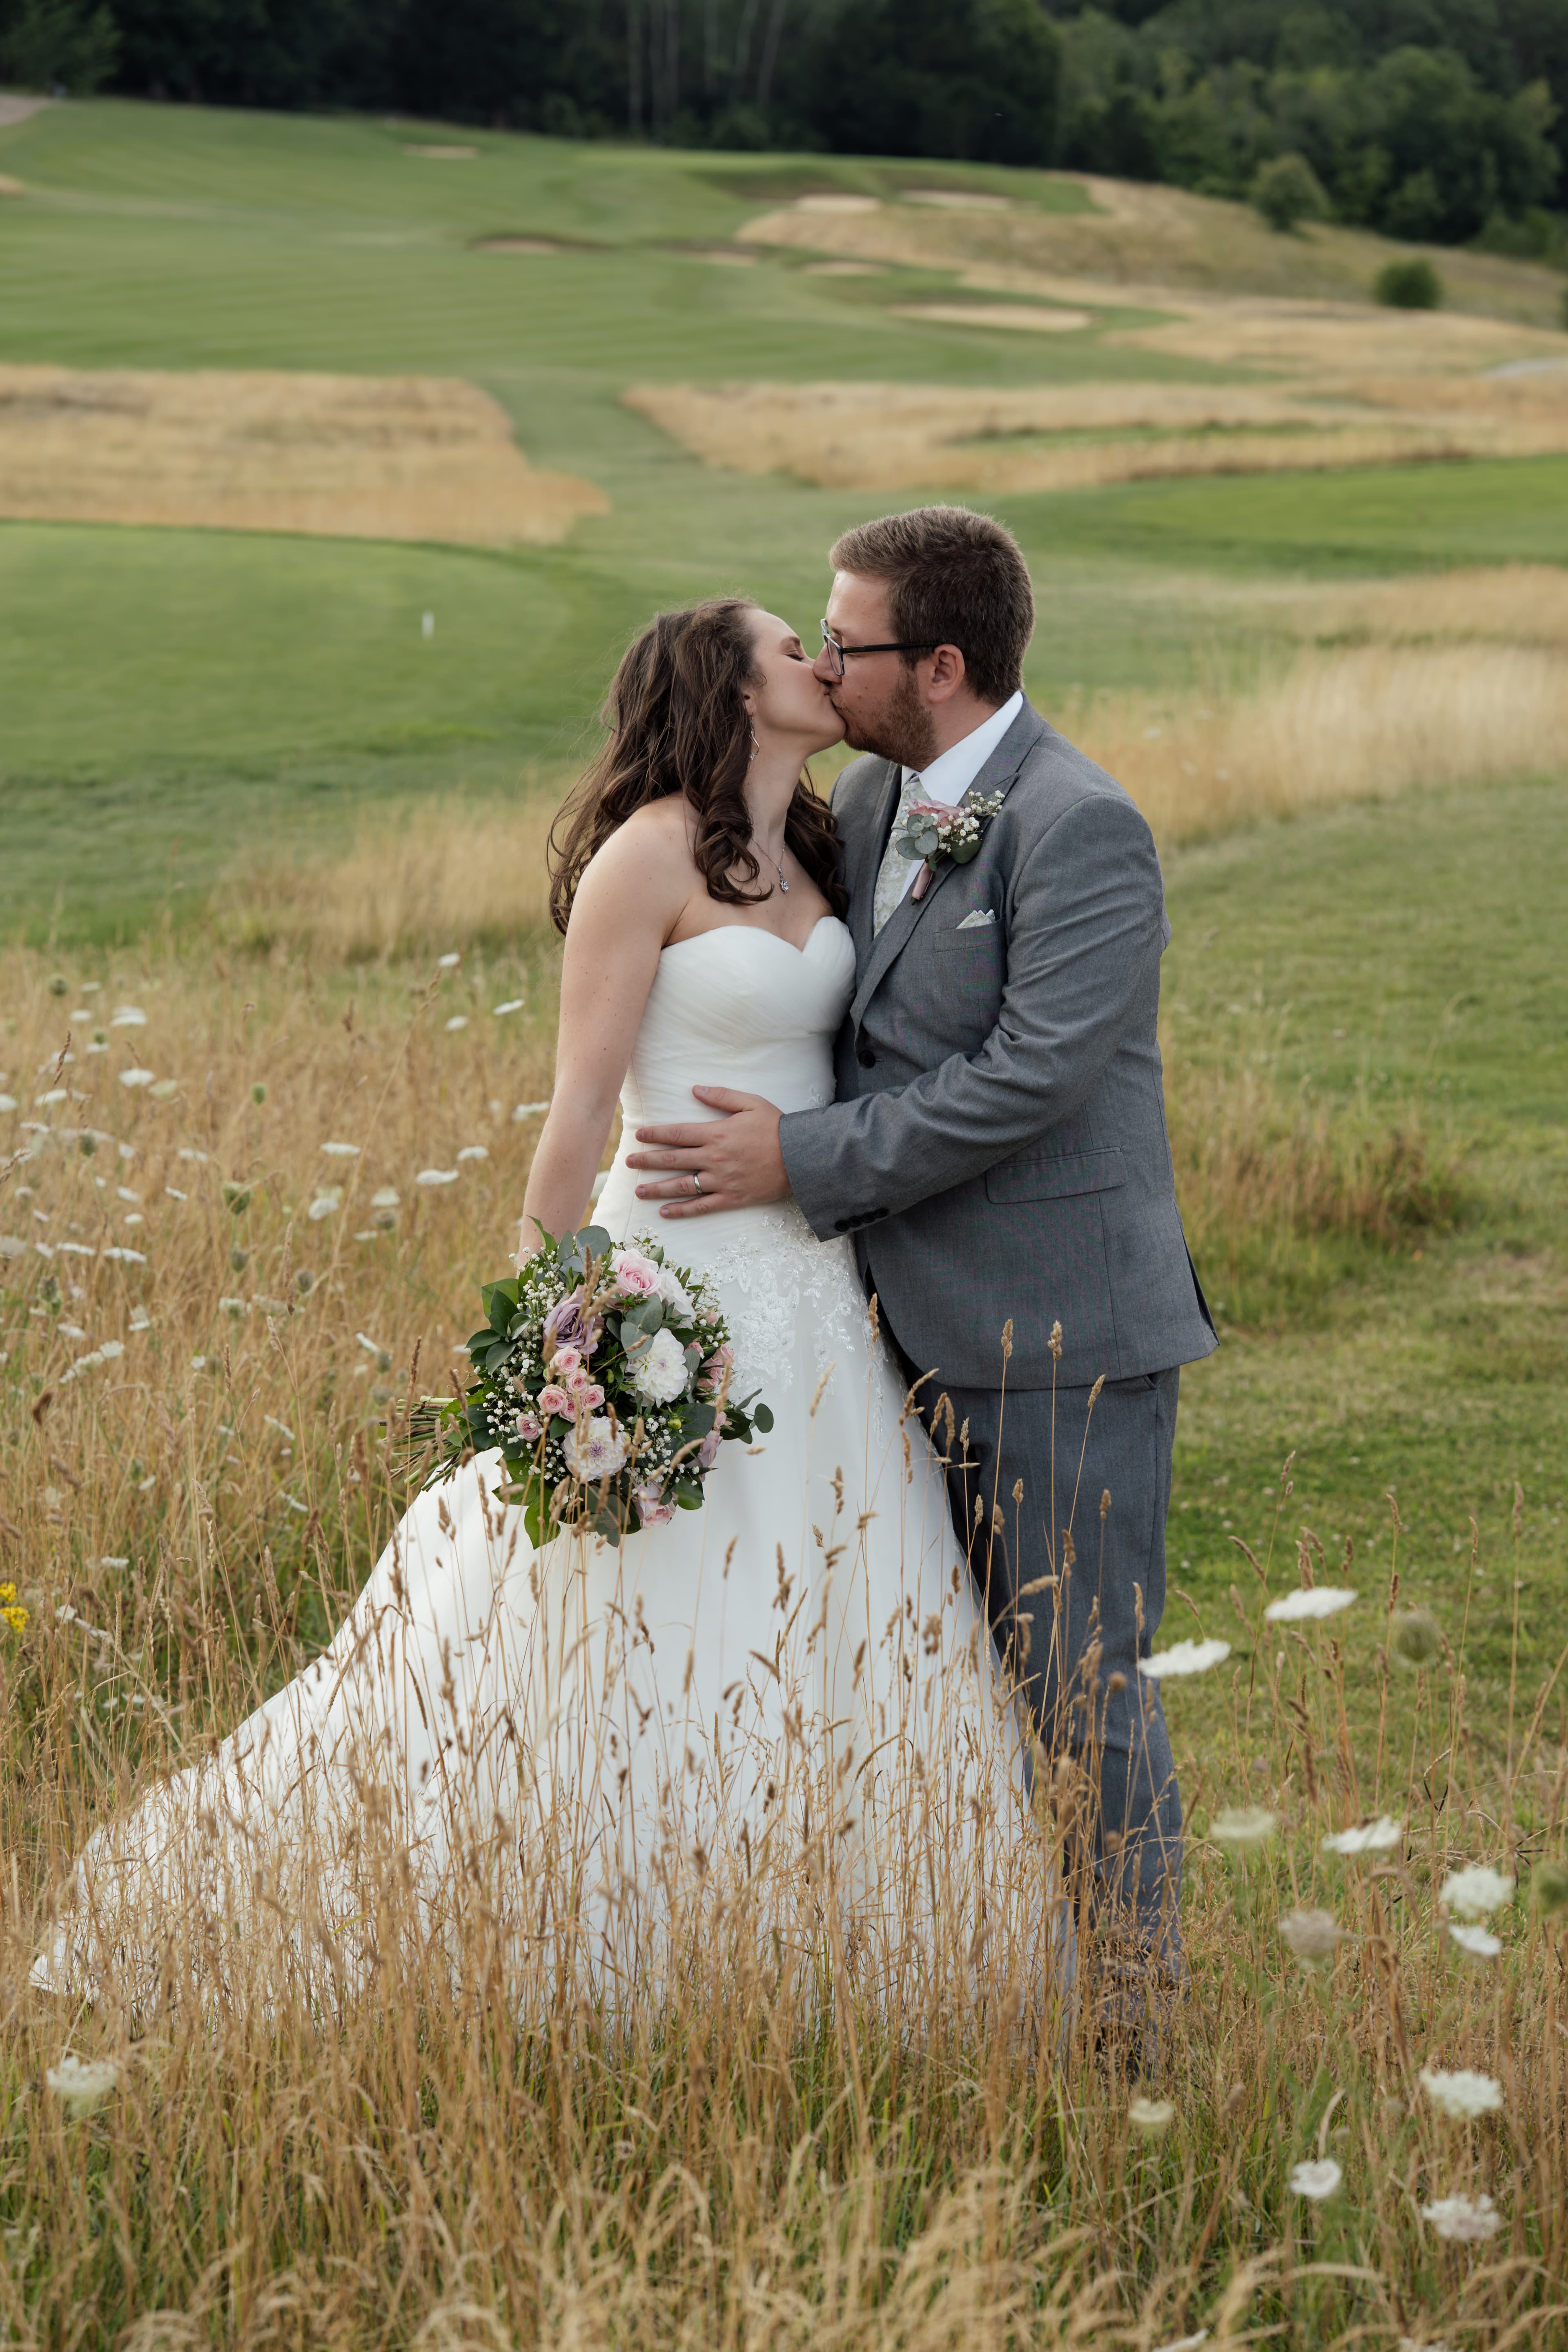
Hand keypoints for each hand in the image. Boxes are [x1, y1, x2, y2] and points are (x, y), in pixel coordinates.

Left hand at [626, 1087, 789, 1216]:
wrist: (801, 1157)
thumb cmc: (777, 1127)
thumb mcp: (751, 1103)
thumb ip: (722, 1097)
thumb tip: (695, 1090)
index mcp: (716, 1133)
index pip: (677, 1133)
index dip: (655, 1134)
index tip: (638, 1135)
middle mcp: (714, 1158)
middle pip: (672, 1160)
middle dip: (647, 1160)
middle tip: (628, 1162)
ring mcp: (721, 1180)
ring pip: (681, 1186)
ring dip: (657, 1189)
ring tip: (638, 1191)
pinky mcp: (731, 1198)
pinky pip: (701, 1206)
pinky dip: (682, 1211)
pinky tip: (665, 1213)